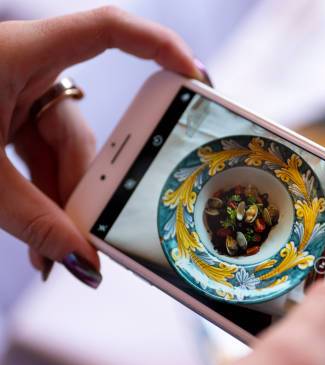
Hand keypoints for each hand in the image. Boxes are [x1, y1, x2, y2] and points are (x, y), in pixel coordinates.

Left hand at [0, 7, 203, 286]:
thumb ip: (32, 222)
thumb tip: (81, 264)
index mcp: (19, 54)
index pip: (106, 31)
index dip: (158, 45)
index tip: (196, 75)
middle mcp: (26, 67)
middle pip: (83, 128)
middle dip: (86, 190)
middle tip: (94, 240)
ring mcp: (17, 92)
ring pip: (63, 150)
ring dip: (63, 202)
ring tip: (61, 253)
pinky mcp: (8, 114)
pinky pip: (42, 155)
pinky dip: (45, 193)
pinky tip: (49, 233)